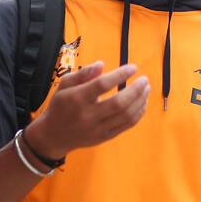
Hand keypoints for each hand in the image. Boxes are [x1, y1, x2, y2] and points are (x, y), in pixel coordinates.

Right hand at [27, 61, 149, 160]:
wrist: (53, 135)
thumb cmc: (60, 105)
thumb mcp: (64, 85)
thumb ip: (83, 73)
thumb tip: (102, 64)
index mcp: (77, 99)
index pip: (102, 85)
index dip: (120, 75)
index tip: (133, 67)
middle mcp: (88, 115)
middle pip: (119, 103)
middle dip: (136, 90)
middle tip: (145, 80)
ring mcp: (98, 128)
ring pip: (126, 115)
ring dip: (140, 101)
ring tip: (146, 89)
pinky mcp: (105, 137)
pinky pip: (127, 125)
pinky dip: (138, 113)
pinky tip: (142, 103)